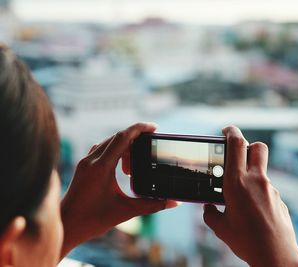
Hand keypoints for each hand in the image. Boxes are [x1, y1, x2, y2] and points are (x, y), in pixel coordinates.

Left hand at [60, 122, 176, 257]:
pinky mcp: (82, 167)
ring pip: (109, 143)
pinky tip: (120, 167)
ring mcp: (85, 162)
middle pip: (117, 138)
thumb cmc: (92, 220)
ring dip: (124, 148)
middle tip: (148, 152)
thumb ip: (152, 205)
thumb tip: (174, 202)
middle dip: (135, 140)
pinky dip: (114, 152)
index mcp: (102, 166)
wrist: (66, 226)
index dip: (140, 128)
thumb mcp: (126, 212)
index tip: (155, 127)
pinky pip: (101, 150)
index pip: (123, 137)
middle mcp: (92, 160)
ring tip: (132, 167)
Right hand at [203, 126, 297, 266]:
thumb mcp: (220, 228)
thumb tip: (209, 208)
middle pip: (257, 147)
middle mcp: (256, 181)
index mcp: (237, 183)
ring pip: (260, 169)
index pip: (237, 144)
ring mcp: (270, 189)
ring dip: (250, 173)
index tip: (226, 130)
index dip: (231, 131)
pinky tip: (252, 210)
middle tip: (235, 153)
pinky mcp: (279, 199)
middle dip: (246, 144)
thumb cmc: (246, 242)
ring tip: (239, 194)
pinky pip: (266, 188)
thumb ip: (211, 213)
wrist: (276, 257)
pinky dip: (257, 191)